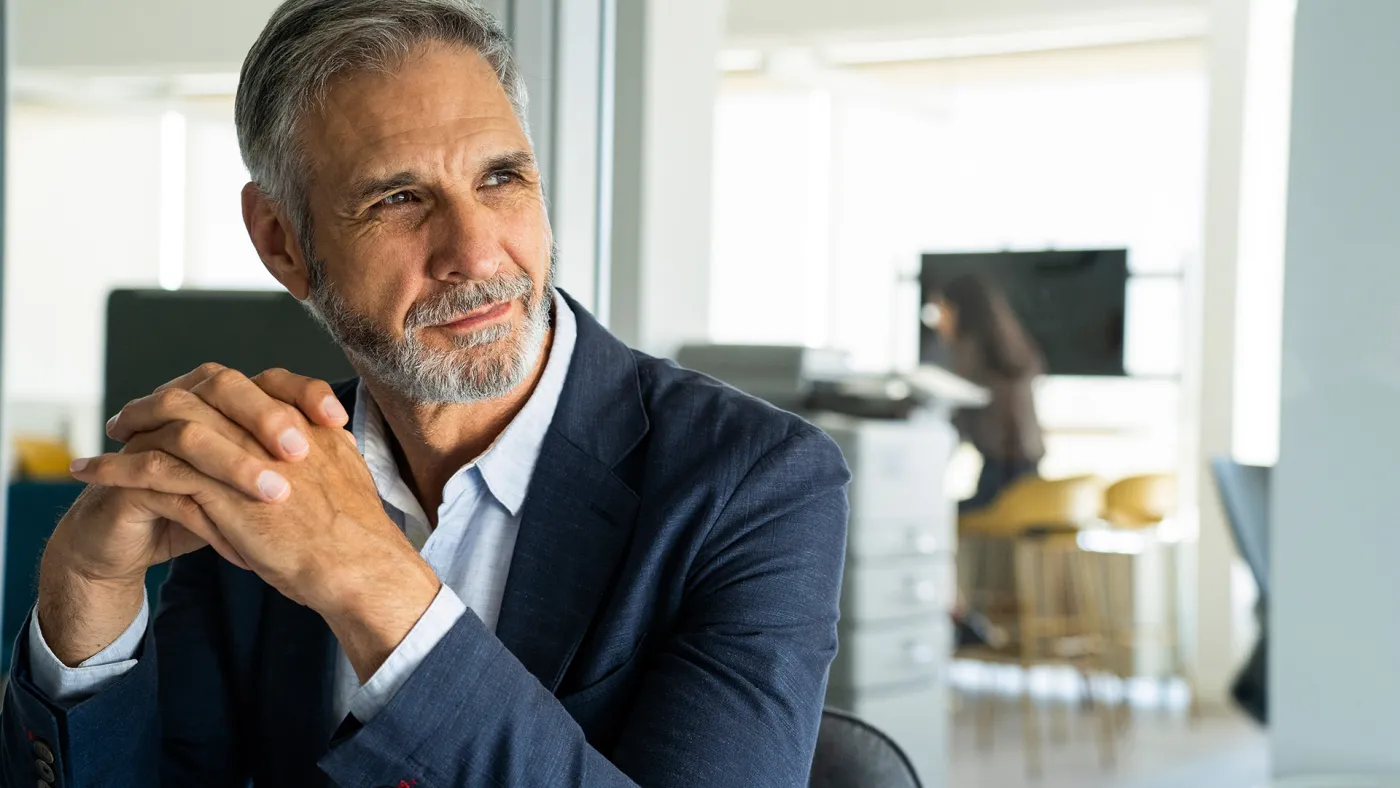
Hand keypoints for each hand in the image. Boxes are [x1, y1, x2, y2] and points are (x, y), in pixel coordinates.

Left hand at [79, 365, 439, 680]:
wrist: (360, 569)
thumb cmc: (358, 536)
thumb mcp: (347, 474)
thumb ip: (327, 451)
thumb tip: (319, 440)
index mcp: (304, 422)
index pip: (247, 387)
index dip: (206, 392)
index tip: (181, 404)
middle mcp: (272, 429)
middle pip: (203, 393)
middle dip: (158, 401)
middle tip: (129, 416)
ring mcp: (246, 458)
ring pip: (173, 424)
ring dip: (130, 430)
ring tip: (102, 445)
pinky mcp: (222, 493)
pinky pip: (156, 469)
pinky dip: (117, 468)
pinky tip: (92, 472)